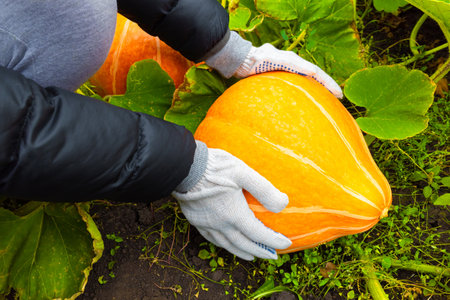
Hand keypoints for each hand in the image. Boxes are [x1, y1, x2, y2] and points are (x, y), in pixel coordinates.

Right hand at [172, 147, 291, 260]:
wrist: (184, 167)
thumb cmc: (215, 167)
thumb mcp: (244, 173)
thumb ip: (264, 189)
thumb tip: (283, 203)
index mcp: (234, 214)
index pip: (258, 234)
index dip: (273, 241)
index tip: (285, 244)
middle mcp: (220, 224)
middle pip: (244, 244)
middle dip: (260, 251)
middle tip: (272, 256)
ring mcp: (206, 223)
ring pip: (227, 244)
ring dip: (242, 252)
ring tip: (251, 256)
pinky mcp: (195, 219)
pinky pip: (211, 239)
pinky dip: (223, 245)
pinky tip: (225, 244)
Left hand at [234, 43, 342, 97]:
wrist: (242, 61)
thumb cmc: (258, 60)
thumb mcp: (276, 59)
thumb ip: (293, 64)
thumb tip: (314, 72)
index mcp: (295, 61)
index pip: (317, 73)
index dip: (329, 84)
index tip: (339, 95)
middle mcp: (292, 65)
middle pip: (314, 77)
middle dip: (326, 87)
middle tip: (338, 99)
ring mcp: (285, 71)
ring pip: (305, 82)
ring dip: (316, 90)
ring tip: (326, 101)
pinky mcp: (278, 77)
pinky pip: (295, 86)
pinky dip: (304, 92)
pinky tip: (304, 102)